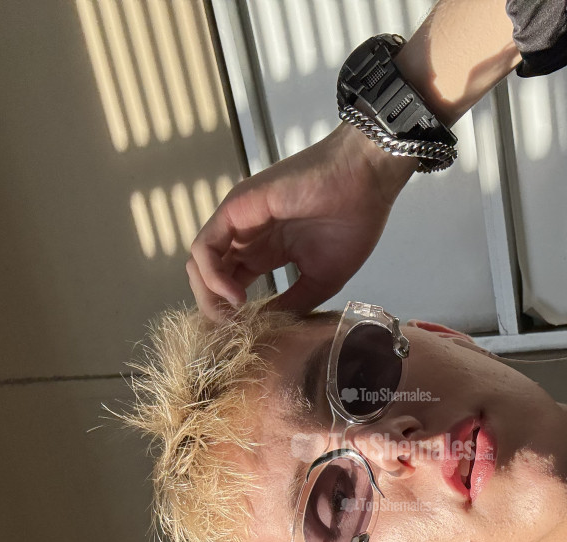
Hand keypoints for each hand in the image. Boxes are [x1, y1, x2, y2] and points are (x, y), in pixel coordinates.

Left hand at [188, 124, 414, 320]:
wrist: (366, 180)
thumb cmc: (353, 221)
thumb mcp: (322, 279)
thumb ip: (292, 303)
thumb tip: (266, 328)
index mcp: (265, 251)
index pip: (231, 285)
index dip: (231, 314)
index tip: (244, 336)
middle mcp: (246, 236)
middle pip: (209, 277)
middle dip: (215, 310)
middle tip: (233, 333)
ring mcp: (237, 221)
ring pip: (200, 263)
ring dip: (208, 297)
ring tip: (231, 318)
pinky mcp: (233, 209)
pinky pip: (204, 248)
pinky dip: (211, 277)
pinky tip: (235, 297)